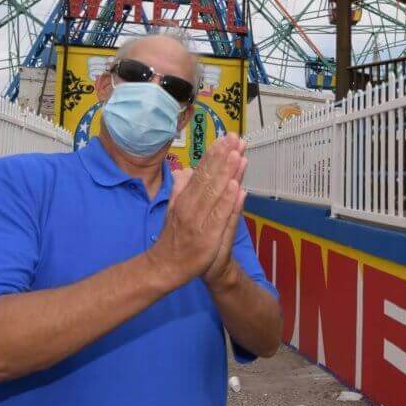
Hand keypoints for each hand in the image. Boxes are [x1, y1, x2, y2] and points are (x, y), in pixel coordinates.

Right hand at [148, 136, 245, 286]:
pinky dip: (227, 200)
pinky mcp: (208, 236)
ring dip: (227, 172)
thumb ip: (180, 190)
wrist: (166, 266)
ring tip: (238, 154)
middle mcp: (191, 205)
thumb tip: (184, 170)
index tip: (225, 138)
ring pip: (216, 192)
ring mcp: (199, 220)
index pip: (201, 172)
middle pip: (209, 177)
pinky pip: (219, 215)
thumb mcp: (174, 209)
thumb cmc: (174, 237)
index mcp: (185, 198)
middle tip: (236, 138)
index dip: (214, 154)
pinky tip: (236, 186)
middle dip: (224, 157)